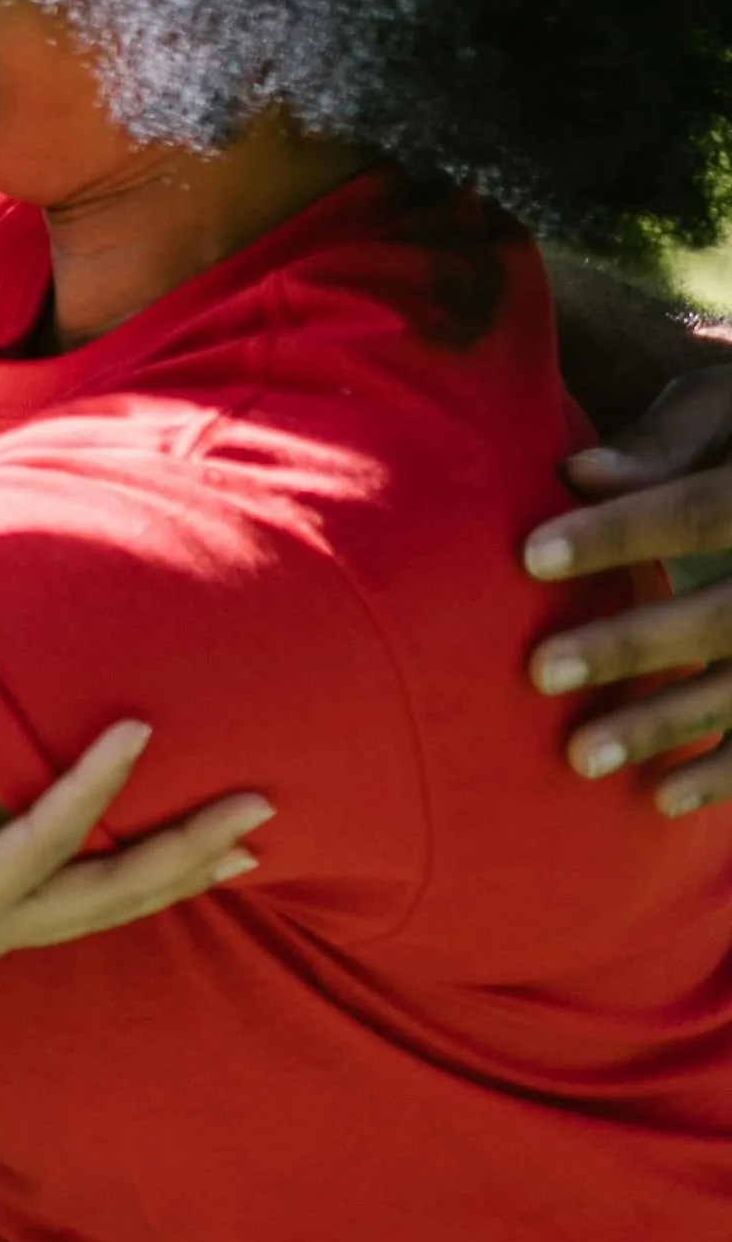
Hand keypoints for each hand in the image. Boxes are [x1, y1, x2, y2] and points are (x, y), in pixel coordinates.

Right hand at [0, 719, 265, 1068]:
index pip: (44, 838)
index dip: (93, 782)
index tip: (141, 726)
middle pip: (112, 889)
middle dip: (187, 847)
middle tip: (262, 807)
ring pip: (104, 904)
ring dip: (175, 873)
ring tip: (243, 848)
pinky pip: (73, 905)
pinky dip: (127, 884)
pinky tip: (140, 869)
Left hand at [525, 368, 731, 815]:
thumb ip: (667, 440)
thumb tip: (578, 474)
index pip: (700, 511)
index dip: (619, 534)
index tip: (528, 556)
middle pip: (726, 617)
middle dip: (634, 647)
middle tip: (538, 672)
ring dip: (670, 727)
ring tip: (580, 756)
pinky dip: (728, 776)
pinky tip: (662, 801)